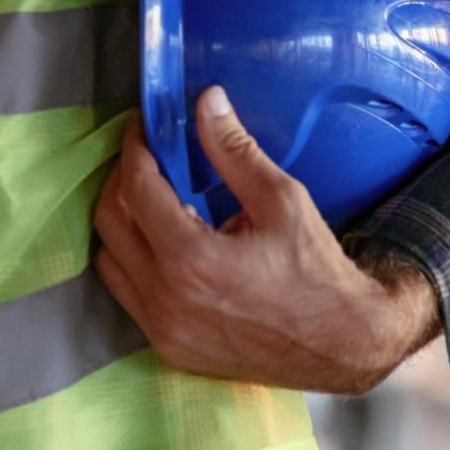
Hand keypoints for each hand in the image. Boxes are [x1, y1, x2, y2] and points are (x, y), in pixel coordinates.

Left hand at [93, 88, 441, 395]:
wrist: (340, 343)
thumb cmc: (316, 270)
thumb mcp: (282, 200)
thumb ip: (235, 150)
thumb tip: (207, 101)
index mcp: (189, 257)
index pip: (137, 188)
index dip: (135, 149)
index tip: (143, 127)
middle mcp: (163, 297)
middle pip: (110, 221)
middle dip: (122, 180)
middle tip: (146, 157)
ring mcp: (161, 328)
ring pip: (109, 261)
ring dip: (122, 223)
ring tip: (153, 199)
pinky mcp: (168, 347)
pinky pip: (128, 294)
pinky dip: (135, 261)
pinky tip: (166, 245)